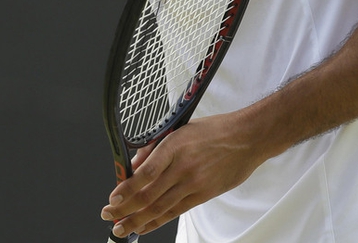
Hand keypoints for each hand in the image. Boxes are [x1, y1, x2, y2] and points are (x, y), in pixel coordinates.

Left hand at [101, 113, 262, 237]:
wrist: (248, 138)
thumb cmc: (216, 130)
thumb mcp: (182, 129)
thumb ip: (157, 147)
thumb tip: (135, 165)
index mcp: (175, 145)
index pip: (145, 173)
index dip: (126, 189)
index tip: (112, 198)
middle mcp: (183, 166)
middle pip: (148, 195)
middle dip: (124, 209)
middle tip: (109, 215)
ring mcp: (194, 182)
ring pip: (160, 208)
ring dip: (137, 220)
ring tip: (121, 228)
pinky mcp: (204, 194)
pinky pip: (176, 211)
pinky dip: (158, 221)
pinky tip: (145, 226)